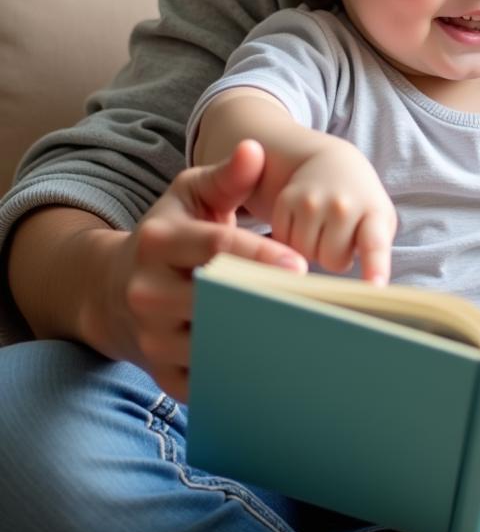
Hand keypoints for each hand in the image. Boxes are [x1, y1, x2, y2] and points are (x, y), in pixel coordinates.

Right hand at [103, 140, 306, 400]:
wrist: (114, 288)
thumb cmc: (171, 231)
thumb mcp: (190, 195)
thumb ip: (228, 177)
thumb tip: (254, 150)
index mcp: (157, 241)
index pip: (215, 248)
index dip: (259, 256)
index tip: (299, 265)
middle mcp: (146, 292)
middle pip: (215, 301)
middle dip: (264, 301)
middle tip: (313, 304)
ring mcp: (151, 338)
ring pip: (214, 345)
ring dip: (259, 340)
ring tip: (306, 332)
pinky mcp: (161, 374)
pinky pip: (209, 380)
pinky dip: (244, 374)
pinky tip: (281, 361)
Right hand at [269, 137, 396, 283]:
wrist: (332, 163)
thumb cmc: (360, 203)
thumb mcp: (379, 220)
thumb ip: (375, 252)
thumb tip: (361, 289)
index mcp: (374, 213)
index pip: (375, 244)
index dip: (375, 268)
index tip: (376, 287)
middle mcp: (344, 205)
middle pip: (332, 260)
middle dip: (334, 256)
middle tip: (339, 237)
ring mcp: (313, 201)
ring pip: (304, 255)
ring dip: (312, 250)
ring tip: (322, 229)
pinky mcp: (287, 199)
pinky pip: (283, 242)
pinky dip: (291, 240)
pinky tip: (304, 222)